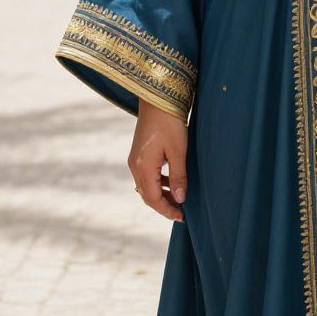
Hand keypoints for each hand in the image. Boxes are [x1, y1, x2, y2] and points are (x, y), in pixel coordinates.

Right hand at [128, 99, 188, 221]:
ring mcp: (135, 159)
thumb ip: (178, 176)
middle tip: (181, 212)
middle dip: (163, 205)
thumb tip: (179, 199)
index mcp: (143, 167)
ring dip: (161, 194)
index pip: (153, 199)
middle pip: (147, 195)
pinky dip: (158, 182)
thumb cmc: (169, 122)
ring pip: (146, 186)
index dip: (167, 210)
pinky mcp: (139, 152)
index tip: (182, 217)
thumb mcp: (178, 150)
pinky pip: (146, 175)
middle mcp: (135, 165)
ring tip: (178, 198)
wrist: (157, 97)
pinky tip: (171, 180)